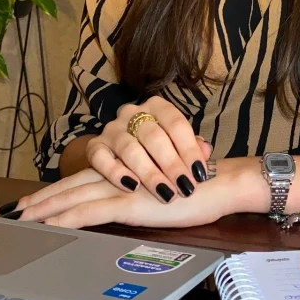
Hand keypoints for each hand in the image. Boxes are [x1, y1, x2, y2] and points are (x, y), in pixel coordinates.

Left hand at [11, 168, 228, 229]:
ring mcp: (124, 184)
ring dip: (46, 207)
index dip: (59, 186)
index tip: (36, 198)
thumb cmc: (198, 180)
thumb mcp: (166, 177)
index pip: (86, 174)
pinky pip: (93, 209)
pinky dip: (69, 217)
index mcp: (127, 165)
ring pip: (76, 193)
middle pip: (74, 182)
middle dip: (42, 198)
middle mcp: (122, 169)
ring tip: (23, 218)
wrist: (219, 182)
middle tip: (15, 210)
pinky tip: (51, 225)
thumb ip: (147, 178)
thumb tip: (133, 184)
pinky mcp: (131, 200)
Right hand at [85, 97, 212, 202]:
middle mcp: (132, 112)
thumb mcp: (177, 143)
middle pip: (154, 136)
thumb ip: (192, 146)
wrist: (121, 152)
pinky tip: (133, 187)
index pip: (176, 123)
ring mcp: (111, 129)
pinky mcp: (94, 147)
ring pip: (129, 149)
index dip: (189, 149)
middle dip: (172, 164)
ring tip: (166, 193)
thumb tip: (205, 150)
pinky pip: (101, 159)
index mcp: (156, 106)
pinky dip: (116, 173)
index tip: (200, 173)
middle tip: (185, 187)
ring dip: (150, 173)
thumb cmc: (158, 149)